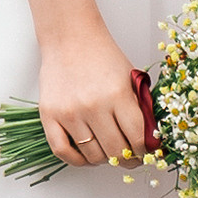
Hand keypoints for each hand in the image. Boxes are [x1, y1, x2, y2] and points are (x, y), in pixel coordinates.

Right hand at [37, 19, 153, 167]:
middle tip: (130, 158)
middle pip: (116, 151)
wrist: (70, 37)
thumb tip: (148, 141)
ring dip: (104, 160)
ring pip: (92, 155)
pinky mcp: (49, 115)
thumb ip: (139, 109)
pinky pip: (63, 152)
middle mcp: (93, 105)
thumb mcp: (129, 78)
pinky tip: (87, 157)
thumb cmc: (102, 56)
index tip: (145, 153)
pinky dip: (77, 161)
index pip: (137, 138)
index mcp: (117, 94)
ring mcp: (70, 112)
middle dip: (128, 160)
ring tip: (109, 153)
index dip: (145, 151)